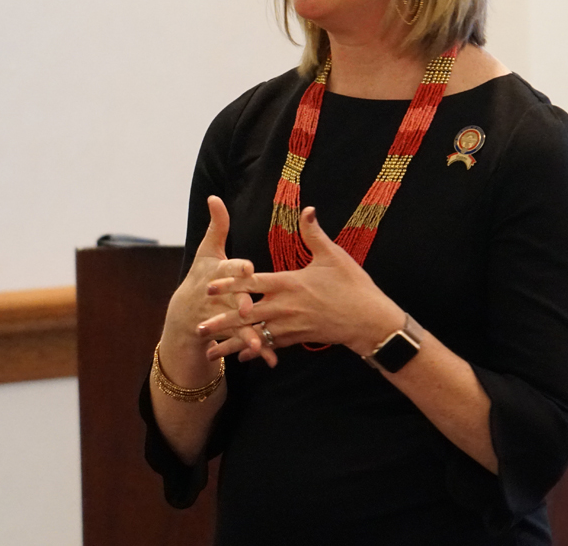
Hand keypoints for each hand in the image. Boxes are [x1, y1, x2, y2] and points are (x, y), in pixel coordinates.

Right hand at [161, 196, 269, 373]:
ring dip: (247, 334)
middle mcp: (216, 296)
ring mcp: (219, 317)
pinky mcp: (226, 334)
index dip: (237, 268)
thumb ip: (217, 225)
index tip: (248, 268)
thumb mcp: (208, 251)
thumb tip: (214, 197)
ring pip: (235, 325)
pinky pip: (242, 342)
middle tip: (247, 309)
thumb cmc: (202, 275)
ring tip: (260, 343)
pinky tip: (270, 358)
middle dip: (239, 304)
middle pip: (230, 299)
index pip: (228, 268)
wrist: (185, 315)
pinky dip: (256, 350)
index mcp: (217, 273)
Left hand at [199, 206, 403, 363]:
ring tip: (211, 351)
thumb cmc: (353, 286)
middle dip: (221, 321)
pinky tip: (242, 357)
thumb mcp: (334, 256)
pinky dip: (256, 350)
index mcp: (289, 283)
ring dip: (232, 342)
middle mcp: (285, 307)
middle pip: (246, 314)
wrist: (369, 321)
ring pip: (255, 334)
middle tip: (198, 327)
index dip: (229, 284)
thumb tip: (308, 209)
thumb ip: (315, 234)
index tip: (208, 286)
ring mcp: (291, 325)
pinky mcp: (299, 338)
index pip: (252, 283)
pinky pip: (272, 344)